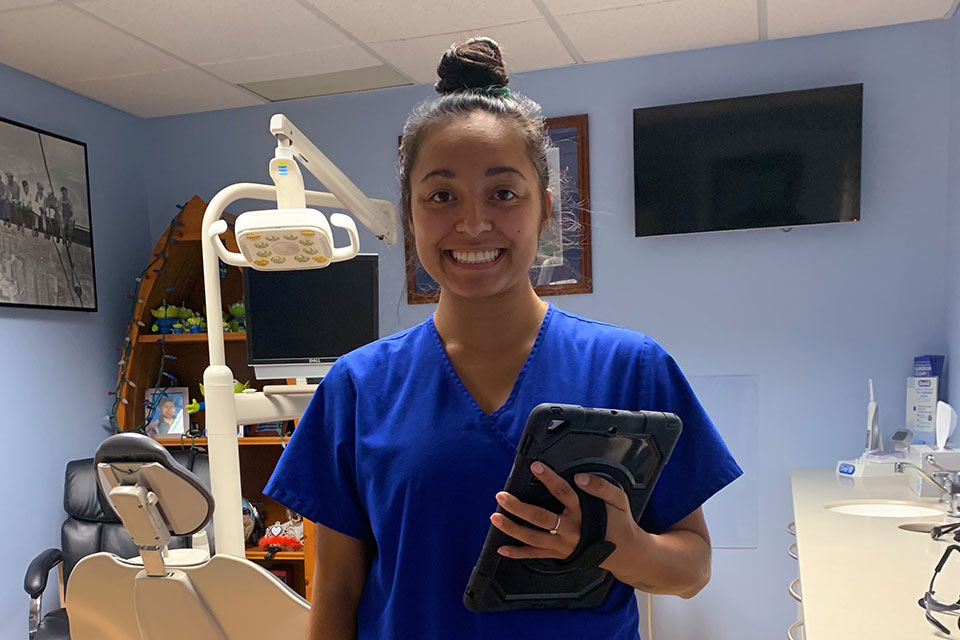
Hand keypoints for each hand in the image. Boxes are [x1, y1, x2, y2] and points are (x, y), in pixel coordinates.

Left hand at [490, 461, 642, 568]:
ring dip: (512, 529)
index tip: (536, 466)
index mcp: (584, 514)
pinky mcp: (558, 555)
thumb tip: (580, 478)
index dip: (549, 479)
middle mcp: (571, 531)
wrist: (624, 553)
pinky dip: (517, 554)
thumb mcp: (618, 500)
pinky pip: (535, 555)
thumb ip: (601, 487)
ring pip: (533, 538)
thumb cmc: (619, 522)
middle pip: (541, 519)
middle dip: (518, 508)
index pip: (564, 493)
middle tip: (502, 496)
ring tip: (495, 517)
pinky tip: (501, 549)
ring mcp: (563, 545)